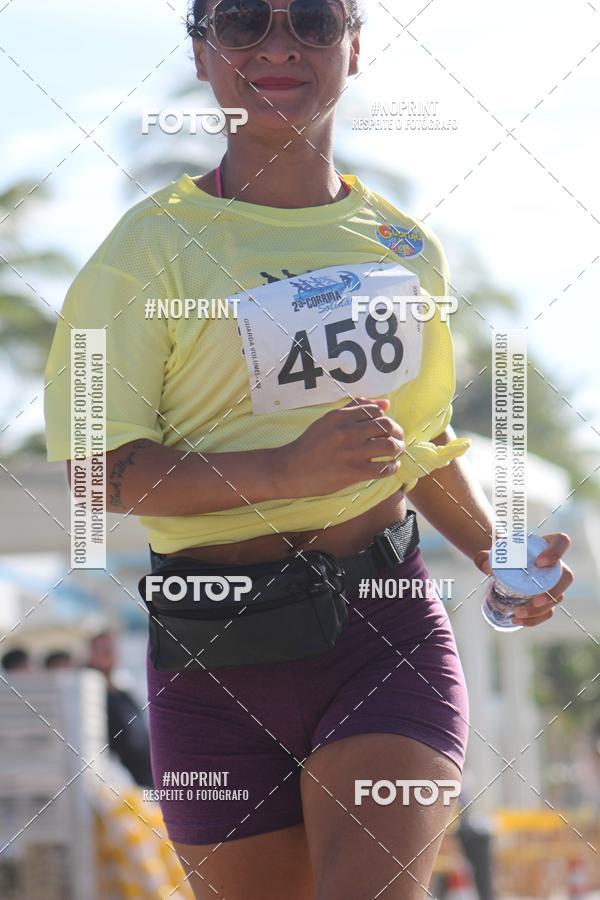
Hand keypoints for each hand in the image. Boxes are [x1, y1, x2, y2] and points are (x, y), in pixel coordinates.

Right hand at [280, 397, 404, 497]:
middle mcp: (348, 432)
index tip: (384, 428)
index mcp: (341, 416)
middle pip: (387, 426)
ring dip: (398, 449)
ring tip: (395, 453)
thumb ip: (355, 409)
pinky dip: (392, 467)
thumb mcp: (328, 420)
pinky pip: (384, 468)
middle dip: (397, 433)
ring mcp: (352, 452)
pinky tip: (389, 467)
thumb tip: (386, 403)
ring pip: (390, 446)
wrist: (290, 469)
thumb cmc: (310, 445)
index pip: (377, 411)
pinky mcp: (353, 472)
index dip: (386, 419)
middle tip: (396, 439)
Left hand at [474, 533, 573, 626]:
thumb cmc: (502, 555)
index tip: (538, 563)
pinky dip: (534, 619)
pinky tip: (518, 620)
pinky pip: (548, 612)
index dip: (556, 552)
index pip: (561, 542)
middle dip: (555, 590)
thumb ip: (485, 557)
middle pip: (566, 576)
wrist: (503, 566)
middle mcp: (555, 564)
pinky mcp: (547, 600)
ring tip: (518, 613)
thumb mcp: (492, 553)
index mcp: (546, 545)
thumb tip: (487, 568)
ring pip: (557, 598)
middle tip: (535, 600)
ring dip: (540, 610)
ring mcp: (554, 583)